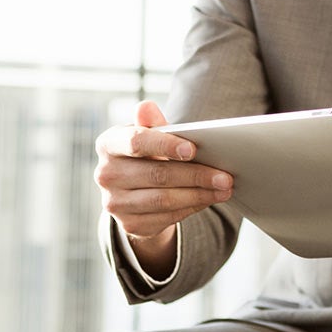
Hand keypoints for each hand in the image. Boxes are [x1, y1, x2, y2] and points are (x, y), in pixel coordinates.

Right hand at [94, 100, 232, 269]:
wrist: (135, 187)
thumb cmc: (148, 151)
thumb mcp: (150, 132)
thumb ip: (152, 121)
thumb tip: (146, 107)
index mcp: (109, 144)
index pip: (137, 142)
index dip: (165, 146)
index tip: (193, 149)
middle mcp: (106, 175)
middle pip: (157, 174)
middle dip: (196, 175)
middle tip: (225, 176)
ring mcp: (114, 203)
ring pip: (164, 199)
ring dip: (199, 194)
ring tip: (225, 189)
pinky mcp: (129, 224)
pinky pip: (166, 217)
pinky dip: (191, 207)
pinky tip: (209, 199)